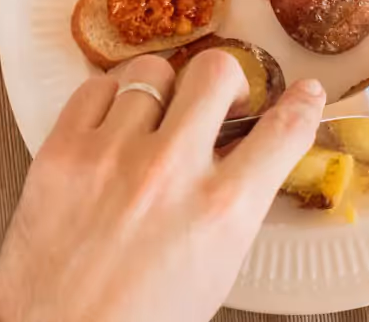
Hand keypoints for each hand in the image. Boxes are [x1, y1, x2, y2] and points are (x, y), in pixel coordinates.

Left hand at [0, 52, 325, 321]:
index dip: (304, 104)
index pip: (285, 129)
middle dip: (225, 83)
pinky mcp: (63, 152)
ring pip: (152, 71)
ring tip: (154, 119)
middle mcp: (171, 172)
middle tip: (217, 100)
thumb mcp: (218, 264)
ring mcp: (113, 156)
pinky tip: (113, 127)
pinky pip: (95, 89)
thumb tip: (247, 151)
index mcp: (222, 209)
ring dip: (162, 92)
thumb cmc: (143, 316)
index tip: (305, 92)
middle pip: (217, 72)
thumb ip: (235, 202)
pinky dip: (109, 101)